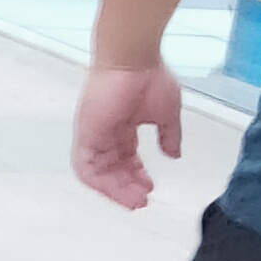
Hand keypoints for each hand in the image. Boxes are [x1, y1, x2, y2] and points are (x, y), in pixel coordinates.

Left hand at [73, 60, 183, 208]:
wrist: (133, 59)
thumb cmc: (149, 77)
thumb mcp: (166, 114)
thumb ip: (169, 136)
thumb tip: (175, 155)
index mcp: (123, 127)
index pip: (126, 158)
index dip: (136, 175)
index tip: (149, 188)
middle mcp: (105, 133)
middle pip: (112, 169)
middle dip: (127, 187)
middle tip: (142, 201)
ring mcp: (93, 134)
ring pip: (99, 173)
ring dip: (116, 190)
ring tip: (135, 201)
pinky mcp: (86, 135)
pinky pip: (85, 167)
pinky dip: (100, 183)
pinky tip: (117, 191)